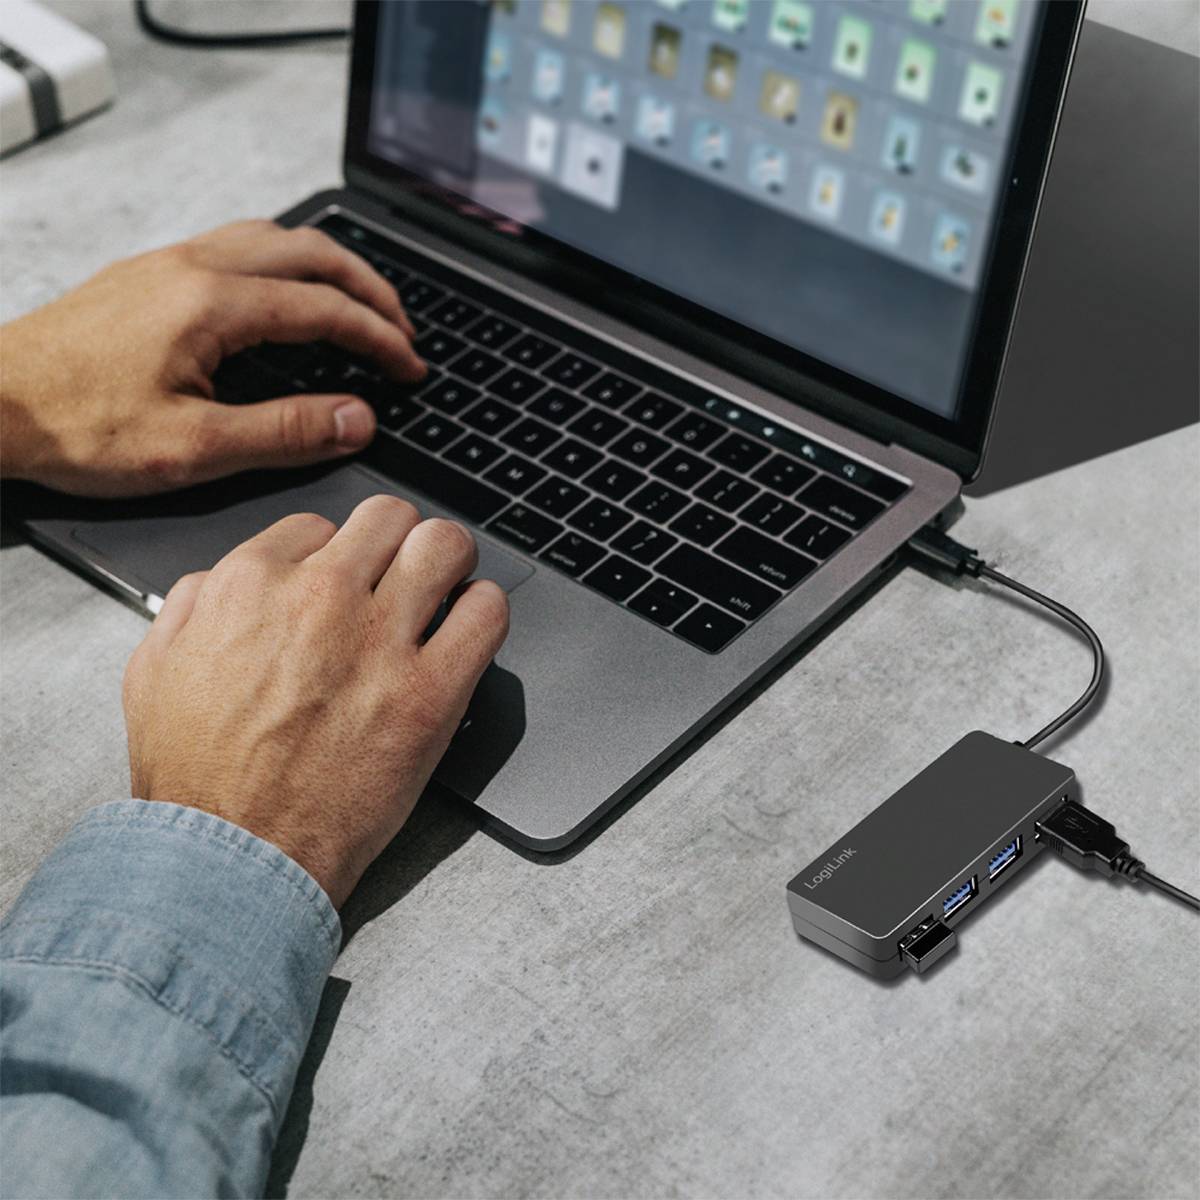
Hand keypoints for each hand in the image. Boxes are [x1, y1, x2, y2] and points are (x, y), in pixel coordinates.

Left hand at [0, 220, 423, 496]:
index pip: (326, 307)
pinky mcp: (147, 275)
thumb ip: (284, 431)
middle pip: (310, 251)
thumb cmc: (75, 426)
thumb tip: (356, 419)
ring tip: (358, 301)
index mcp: (212, 304)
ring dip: (328, 265)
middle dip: (369, 289)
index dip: (380, 337)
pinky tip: (284, 293)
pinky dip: (285, 261)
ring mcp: (167, 263)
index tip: (411, 366)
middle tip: (403, 329)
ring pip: (272, 236)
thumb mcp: (192, 448)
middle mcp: (193, 267)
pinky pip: (236, 244)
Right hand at [121, 496, 508, 907]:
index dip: (334, 553)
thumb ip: (192, 606)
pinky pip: (487, 612)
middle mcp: (321, 597)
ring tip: (444, 591)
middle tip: (401, 574)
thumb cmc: (195, 775)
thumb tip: (223, 579)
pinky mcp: (431, 692)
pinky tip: (468, 630)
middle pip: (389, 517)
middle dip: (395, 542)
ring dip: (448, 562)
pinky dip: (485, 612)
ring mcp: (381, 641)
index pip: (320, 524)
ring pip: (445, 546)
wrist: (233, 856)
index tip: (345, 582)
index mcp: (252, 583)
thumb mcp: (155, 670)